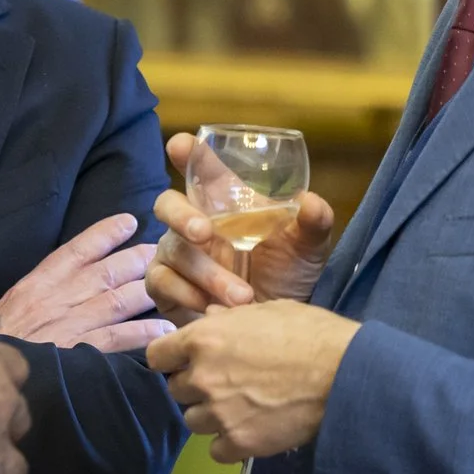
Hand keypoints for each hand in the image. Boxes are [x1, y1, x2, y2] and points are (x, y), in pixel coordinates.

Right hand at [0, 214, 172, 352]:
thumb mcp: (9, 307)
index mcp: (37, 284)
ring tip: (172, 282)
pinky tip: (164, 328)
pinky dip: (143, 332)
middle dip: (137, 259)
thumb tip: (61, 285)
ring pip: (118, 300)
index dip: (105, 234)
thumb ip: (36, 295)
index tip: (128, 222)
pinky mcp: (81, 352)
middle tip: (163, 250)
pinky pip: (120, 339)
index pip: (76, 250)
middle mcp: (59, 298)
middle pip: (105, 272)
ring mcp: (72, 325)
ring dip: (147, 290)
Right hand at [145, 134, 336, 318]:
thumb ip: (313, 223)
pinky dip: (185, 293)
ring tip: (241, 296)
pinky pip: (160, 281)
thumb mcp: (307, 249)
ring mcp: (176, 254)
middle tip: (206, 232)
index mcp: (223, 203)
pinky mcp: (166, 287)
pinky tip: (209, 306)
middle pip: (167, 203)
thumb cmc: (287, 275)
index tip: (182, 146)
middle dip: (181, 215)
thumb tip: (310, 202)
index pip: (199, 169)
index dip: (186, 152)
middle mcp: (193, 223)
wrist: (275, 327)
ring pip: (171, 249)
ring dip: (205, 272)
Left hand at [145, 301, 359, 461]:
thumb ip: (230, 318)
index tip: (186, 362)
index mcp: (203, 339)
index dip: (171, 359)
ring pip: (193, 422)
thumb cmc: (310, 334)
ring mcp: (219, 413)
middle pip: (176, 390)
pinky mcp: (240, 443)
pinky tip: (251, 431)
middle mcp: (203, 377)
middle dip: (195, 387)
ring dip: (211, 416)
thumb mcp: (267, 311)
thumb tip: (209, 317)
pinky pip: (216, 450)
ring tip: (240, 409)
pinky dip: (229, 444)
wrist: (345, 374)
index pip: (157, 356)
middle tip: (224, 384)